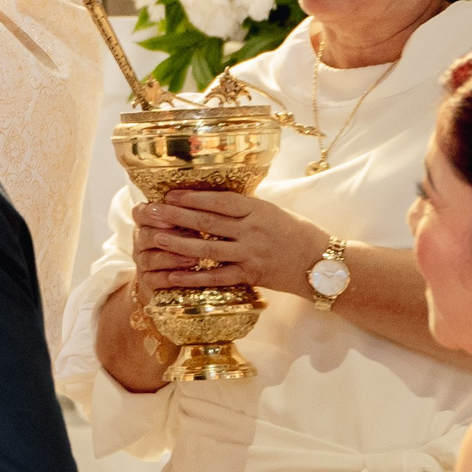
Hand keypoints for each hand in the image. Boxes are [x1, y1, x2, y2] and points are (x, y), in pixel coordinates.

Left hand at [132, 188, 328, 296]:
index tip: (169, 194)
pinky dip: (194, 276)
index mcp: (258, 209)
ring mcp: (251, 254)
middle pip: (207, 221)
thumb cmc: (295, 232)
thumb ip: (243, 208)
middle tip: (150, 212)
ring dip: (178, 244)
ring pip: (208, 249)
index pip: (219, 200)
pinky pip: (217, 277)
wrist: (321, 262)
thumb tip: (209, 199)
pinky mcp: (251, 276)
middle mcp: (253, 230)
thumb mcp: (271, 211)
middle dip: (175, 216)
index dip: (192, 196)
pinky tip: (172, 276)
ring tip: (154, 238)